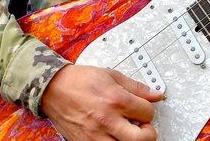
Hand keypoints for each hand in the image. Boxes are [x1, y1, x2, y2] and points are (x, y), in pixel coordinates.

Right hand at [40, 64, 163, 140]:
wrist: (54, 89)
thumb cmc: (80, 81)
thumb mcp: (112, 76)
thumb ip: (137, 88)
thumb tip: (156, 95)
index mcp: (116, 100)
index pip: (147, 113)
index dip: (148, 110)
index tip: (143, 109)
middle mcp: (107, 120)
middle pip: (142, 139)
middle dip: (148, 133)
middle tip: (142, 127)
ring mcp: (96, 135)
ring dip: (130, 140)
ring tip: (126, 131)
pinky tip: (112, 134)